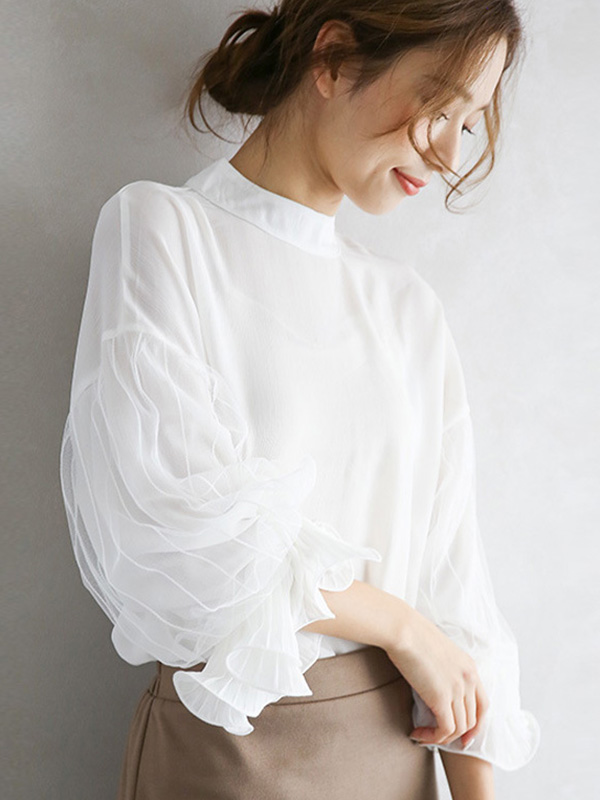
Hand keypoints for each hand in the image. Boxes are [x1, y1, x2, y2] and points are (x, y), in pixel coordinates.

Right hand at [386, 607, 488, 748]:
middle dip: (458, 734)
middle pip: (472, 719)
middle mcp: (468, 678)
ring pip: (459, 727)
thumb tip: (434, 684)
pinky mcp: (441, 697)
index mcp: (469, 666)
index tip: (464, 735)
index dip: (476, 723)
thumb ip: (444, 669)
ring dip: (441, 737)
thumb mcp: (438, 651)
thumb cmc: (412, 634)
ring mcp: (457, 688)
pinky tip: (419, 734)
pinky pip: (445, 729)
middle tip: (439, 738)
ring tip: (423, 735)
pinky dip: (433, 737)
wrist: (403, 629)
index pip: (482, 704)